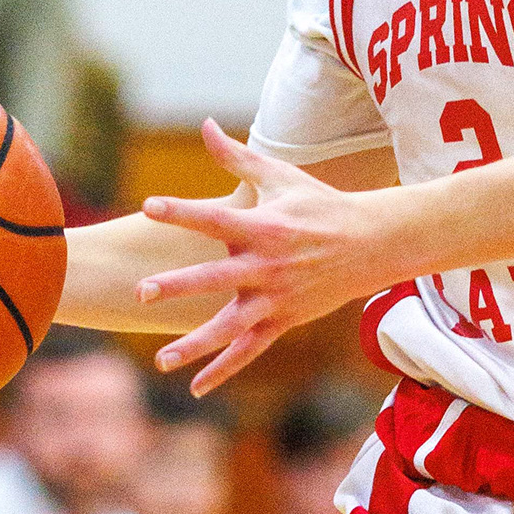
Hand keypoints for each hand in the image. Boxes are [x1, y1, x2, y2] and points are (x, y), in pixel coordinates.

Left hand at [137, 120, 394, 392]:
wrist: (371, 245)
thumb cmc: (319, 205)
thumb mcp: (280, 177)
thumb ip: (236, 157)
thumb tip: (204, 126)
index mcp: (263, 227)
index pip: (215, 218)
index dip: (182, 211)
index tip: (149, 206)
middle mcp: (267, 266)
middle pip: (215, 278)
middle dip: (179, 286)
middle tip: (142, 290)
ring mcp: (276, 298)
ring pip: (231, 327)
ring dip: (196, 345)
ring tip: (162, 361)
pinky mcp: (283, 321)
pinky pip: (250, 350)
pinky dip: (224, 369)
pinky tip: (196, 386)